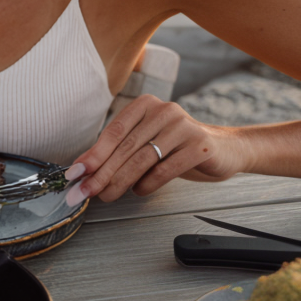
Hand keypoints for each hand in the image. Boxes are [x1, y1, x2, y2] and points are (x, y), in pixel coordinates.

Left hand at [69, 95, 252, 203]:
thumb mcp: (147, 142)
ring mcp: (184, 126)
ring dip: (120, 181)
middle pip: (126, 146)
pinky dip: (148, 183)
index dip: (93, 154)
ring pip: (143, 158)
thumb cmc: (177, 147)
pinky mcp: (200, 146)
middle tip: (85, 191)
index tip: (75, 173)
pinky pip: (166, 169)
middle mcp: (164, 110)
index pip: (113, 131)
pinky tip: (139, 191)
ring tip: (107, 195)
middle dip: (102, 172)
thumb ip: (118, 151)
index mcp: (146, 105)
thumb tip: (84, 170)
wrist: (225, 149)